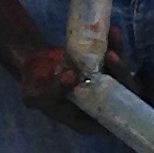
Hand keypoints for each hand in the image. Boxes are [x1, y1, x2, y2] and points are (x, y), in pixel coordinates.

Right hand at [14, 31, 128, 125]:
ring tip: (113, 37)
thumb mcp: (35, 95)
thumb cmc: (33, 85)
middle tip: (110, 55)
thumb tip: (72, 77)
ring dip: (120, 56)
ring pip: (120, 74)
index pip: (110, 120)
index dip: (118, 104)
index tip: (112, 83)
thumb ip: (52, 91)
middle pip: (121, 94)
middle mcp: (98, 104)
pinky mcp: (102, 68)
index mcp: (85, 120)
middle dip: (121, 73)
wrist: (33, 63)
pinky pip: (113, 58)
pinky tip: (113, 32)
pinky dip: (115, 45)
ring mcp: (102, 85)